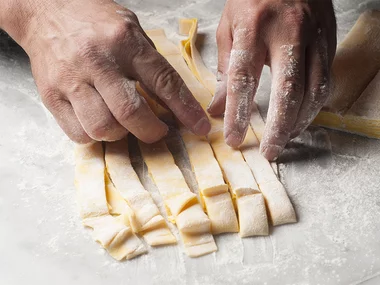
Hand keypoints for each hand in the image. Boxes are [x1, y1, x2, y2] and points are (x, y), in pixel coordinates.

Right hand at [1, 0, 210, 142]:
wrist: (46, 10)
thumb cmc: (95, 21)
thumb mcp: (131, 29)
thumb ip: (151, 64)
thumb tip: (173, 103)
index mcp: (125, 41)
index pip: (163, 81)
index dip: (185, 109)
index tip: (199, 127)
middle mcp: (98, 61)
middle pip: (130, 112)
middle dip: (151, 131)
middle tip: (158, 131)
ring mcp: (72, 80)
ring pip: (102, 127)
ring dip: (121, 135)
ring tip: (123, 124)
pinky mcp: (51, 95)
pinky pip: (77, 133)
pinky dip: (95, 137)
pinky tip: (100, 122)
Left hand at [210, 0, 335, 159]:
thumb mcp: (229, 26)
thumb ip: (224, 68)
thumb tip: (217, 108)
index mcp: (253, 27)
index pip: (244, 78)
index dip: (238, 112)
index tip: (234, 138)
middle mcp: (288, 33)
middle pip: (287, 90)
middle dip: (278, 127)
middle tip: (269, 152)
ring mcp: (314, 37)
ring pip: (313, 90)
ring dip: (299, 121)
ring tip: (284, 139)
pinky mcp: (329, 42)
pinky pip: (325, 81)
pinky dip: (314, 106)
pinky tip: (300, 118)